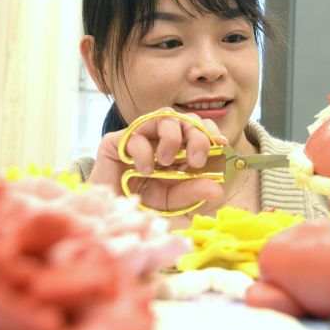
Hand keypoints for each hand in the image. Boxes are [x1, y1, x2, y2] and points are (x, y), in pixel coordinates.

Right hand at [89, 107, 228, 212]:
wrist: (108, 213)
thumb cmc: (140, 203)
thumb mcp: (172, 199)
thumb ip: (193, 191)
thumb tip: (218, 189)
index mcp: (177, 148)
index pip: (197, 127)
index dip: (210, 130)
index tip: (220, 143)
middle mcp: (159, 139)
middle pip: (184, 118)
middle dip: (196, 135)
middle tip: (196, 160)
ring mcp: (139, 137)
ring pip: (163, 116)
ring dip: (171, 136)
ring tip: (167, 161)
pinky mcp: (116, 142)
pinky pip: (135, 134)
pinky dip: (145, 152)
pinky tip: (145, 170)